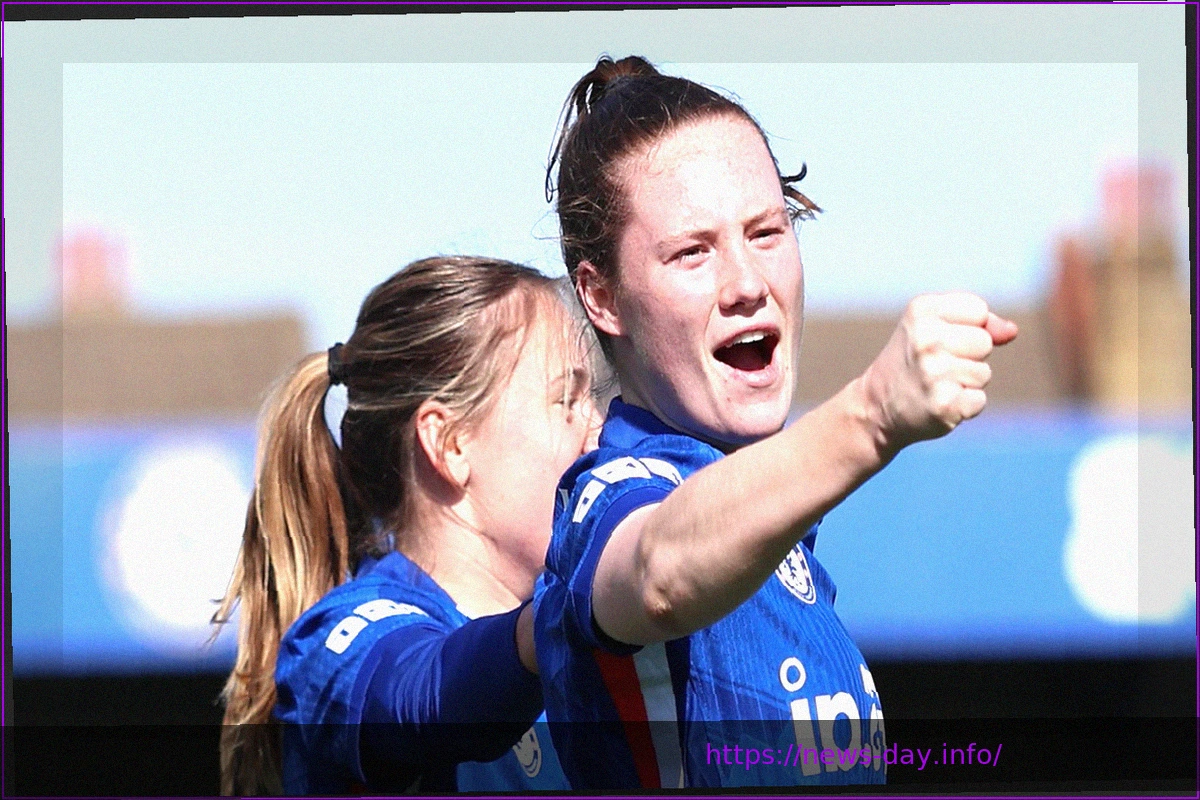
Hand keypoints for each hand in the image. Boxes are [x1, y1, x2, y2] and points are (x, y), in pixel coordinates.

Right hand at [859, 292, 1017, 455]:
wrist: (876, 406)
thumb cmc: (912, 361)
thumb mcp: (933, 327)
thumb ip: (978, 322)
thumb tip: (1011, 331)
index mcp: (921, 310)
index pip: (979, 311)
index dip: (967, 328)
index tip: (938, 339)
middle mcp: (926, 339)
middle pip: (984, 342)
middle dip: (968, 356)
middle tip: (935, 366)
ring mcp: (934, 373)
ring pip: (983, 373)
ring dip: (965, 383)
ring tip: (935, 385)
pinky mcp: (944, 404)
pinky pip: (979, 400)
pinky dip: (964, 406)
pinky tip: (939, 403)